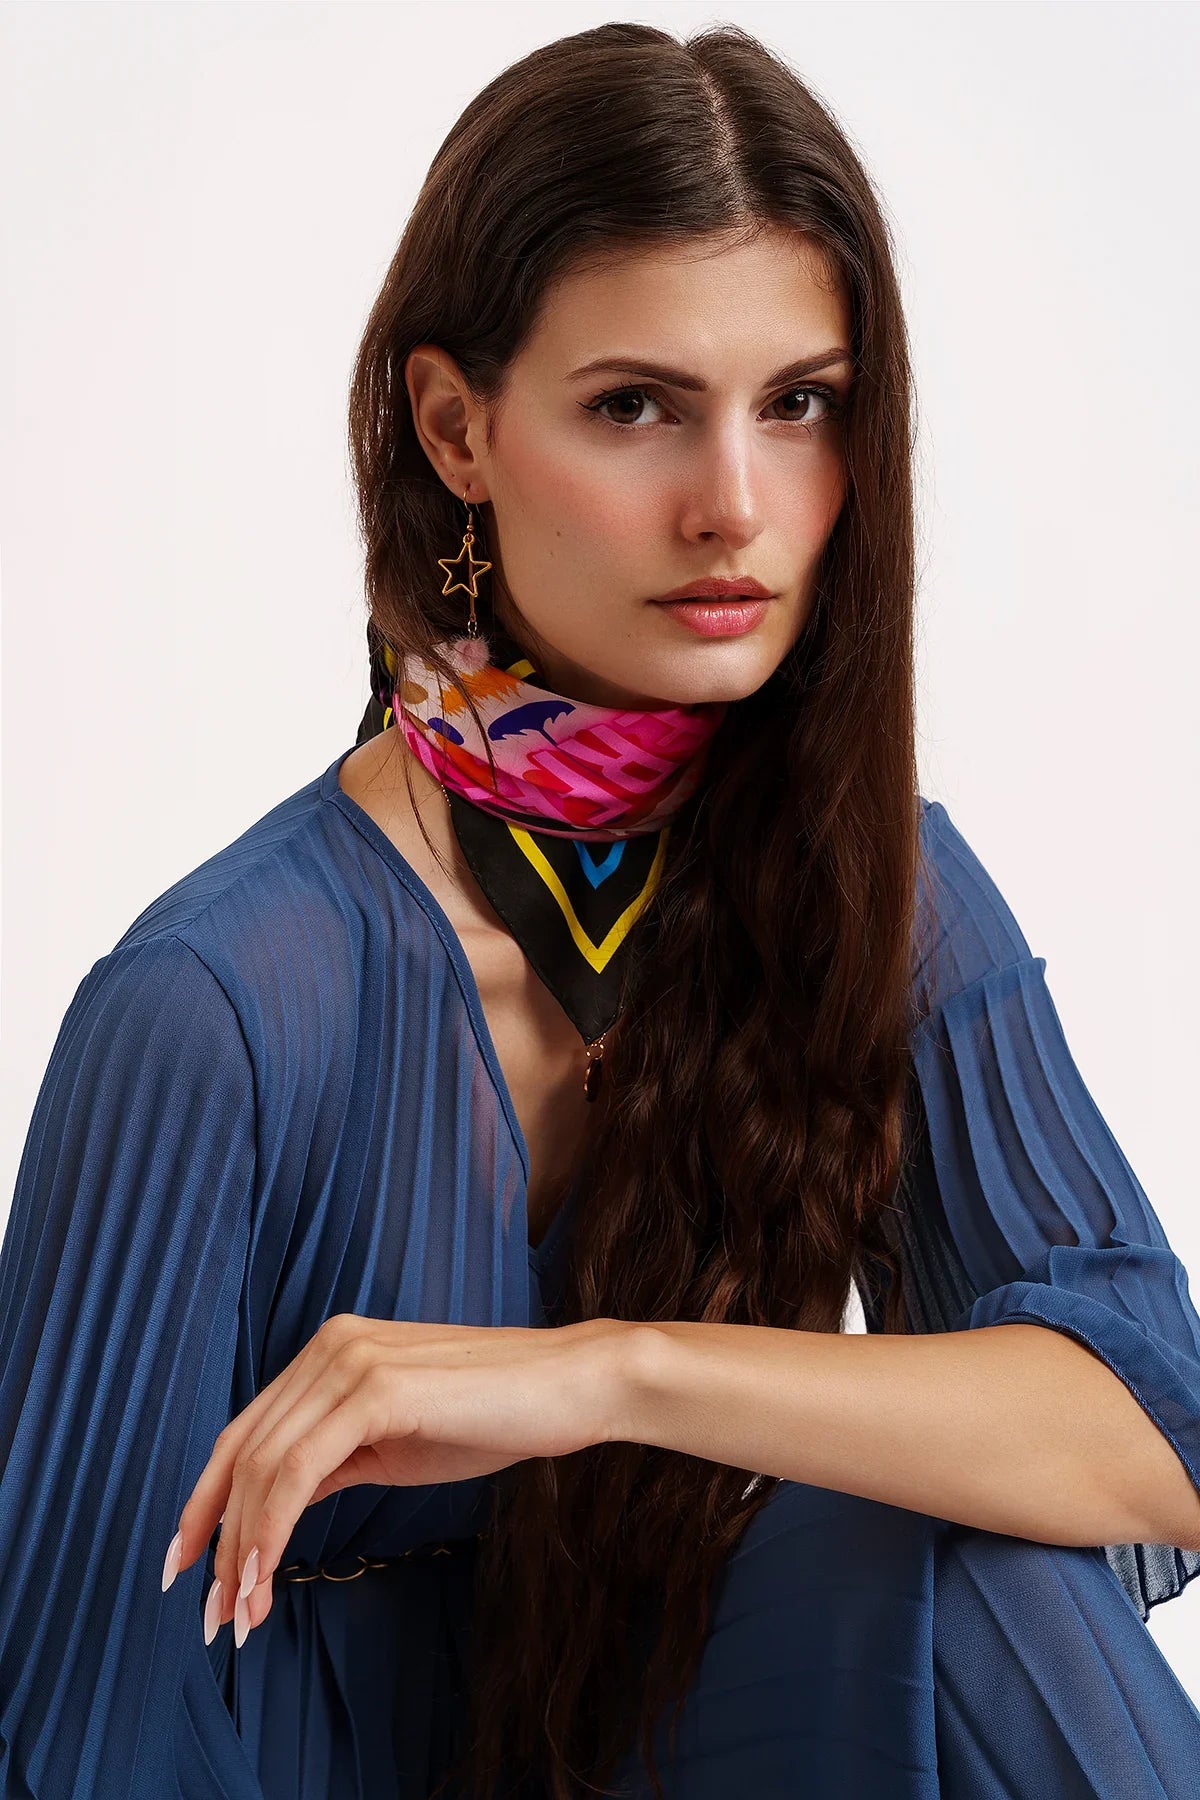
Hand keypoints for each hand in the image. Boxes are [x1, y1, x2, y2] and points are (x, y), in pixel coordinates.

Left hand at [165, 1312, 637, 1638]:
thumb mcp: (396, 1440)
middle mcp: (331, 1344)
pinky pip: (300, 1470)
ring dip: (242, 1550)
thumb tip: (279, 1505)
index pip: (248, 1431)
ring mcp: (351, 1360)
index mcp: (333, 1349)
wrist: (570, 1385)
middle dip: (217, 1539)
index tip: (188, 1566)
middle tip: (213, 1614)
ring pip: (265, 1465)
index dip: (208, 1502)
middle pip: (244, 1451)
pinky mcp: (376, 1389)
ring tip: (240, 1614)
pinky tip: (267, 1576)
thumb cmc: (495, 1413)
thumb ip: (335, 1457)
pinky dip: (273, 1529)